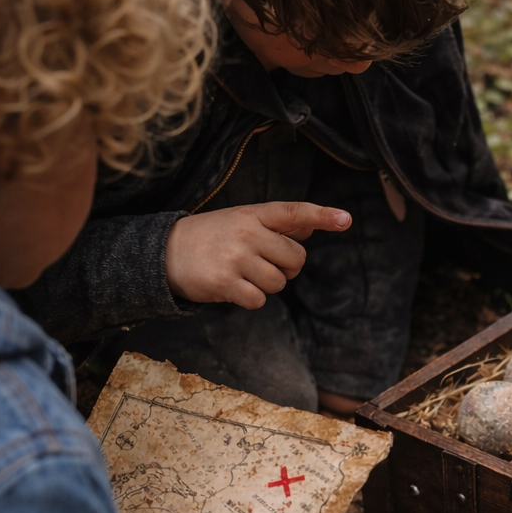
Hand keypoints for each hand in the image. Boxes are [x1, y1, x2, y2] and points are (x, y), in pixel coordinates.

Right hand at [165, 202, 350, 307]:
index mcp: (253, 214)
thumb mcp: (242, 221)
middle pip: (295, 258)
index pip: (293, 212)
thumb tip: (310, 226)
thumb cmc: (212, 236)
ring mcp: (236, 257)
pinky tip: (233, 287)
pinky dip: (250, 299)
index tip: (346, 219)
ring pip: (279, 282)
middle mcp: (247, 232)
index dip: (322, 215)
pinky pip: (259, 300)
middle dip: (285, 267)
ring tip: (241, 273)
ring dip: (266, 285)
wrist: (165, 252)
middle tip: (260, 263)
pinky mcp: (225, 283)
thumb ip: (278, 225)